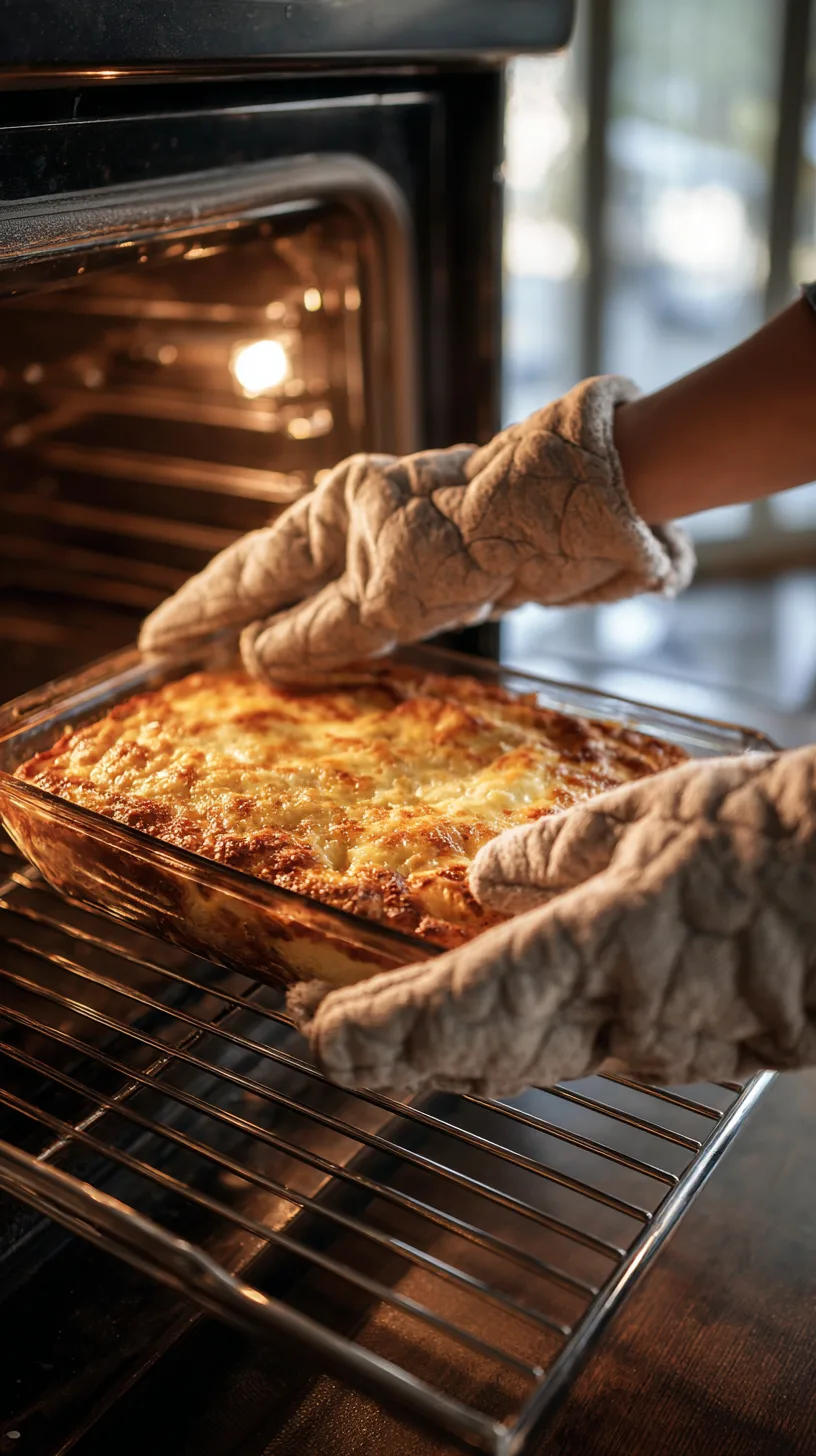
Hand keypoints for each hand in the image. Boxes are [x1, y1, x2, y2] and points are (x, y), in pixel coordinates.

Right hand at [139, 376, 692, 679]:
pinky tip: (327, 635)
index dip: (202, 613)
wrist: (581, 513)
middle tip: (172, 641)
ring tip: (233, 639)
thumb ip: (320, 631)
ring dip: (275, 613)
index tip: (156, 642)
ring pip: (317, 581)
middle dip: (223, 609)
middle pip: (274, 569)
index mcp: (336, 511)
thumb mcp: (385, 599)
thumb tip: (255, 656)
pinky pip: (361, 596)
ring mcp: (399, 533)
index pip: (251, 574)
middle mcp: (360, 516)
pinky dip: (330, 621)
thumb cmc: (481, 544)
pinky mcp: (440, 557)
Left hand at [289, 747, 815, 1095]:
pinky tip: (491, 1023)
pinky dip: (512, 1043)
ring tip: (380, 1027)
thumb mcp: (654, 811)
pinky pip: (578, 1056)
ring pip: (522, 1064)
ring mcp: (656, 1049)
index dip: (380, 1030)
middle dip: (388, 1050)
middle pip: (475, 1057)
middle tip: (319, 1024)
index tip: (317, 1034)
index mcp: (598, 951)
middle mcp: (619, 1022)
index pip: (460, 1009)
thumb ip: (558, 848)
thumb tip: (488, 875)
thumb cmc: (779, 838)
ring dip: (441, 1052)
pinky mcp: (688, 1052)